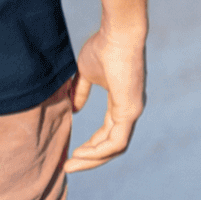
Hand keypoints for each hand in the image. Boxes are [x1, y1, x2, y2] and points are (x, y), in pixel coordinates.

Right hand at [63, 29, 145, 172]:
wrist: (117, 33)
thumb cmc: (103, 47)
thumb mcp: (86, 74)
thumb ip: (81, 92)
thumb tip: (74, 109)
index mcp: (122, 103)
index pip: (107, 133)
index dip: (90, 146)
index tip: (70, 154)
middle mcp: (130, 111)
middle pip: (112, 145)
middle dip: (89, 158)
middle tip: (67, 166)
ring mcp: (133, 112)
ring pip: (115, 148)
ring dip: (93, 159)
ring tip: (71, 164)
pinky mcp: (131, 110)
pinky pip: (117, 141)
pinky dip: (100, 151)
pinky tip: (81, 154)